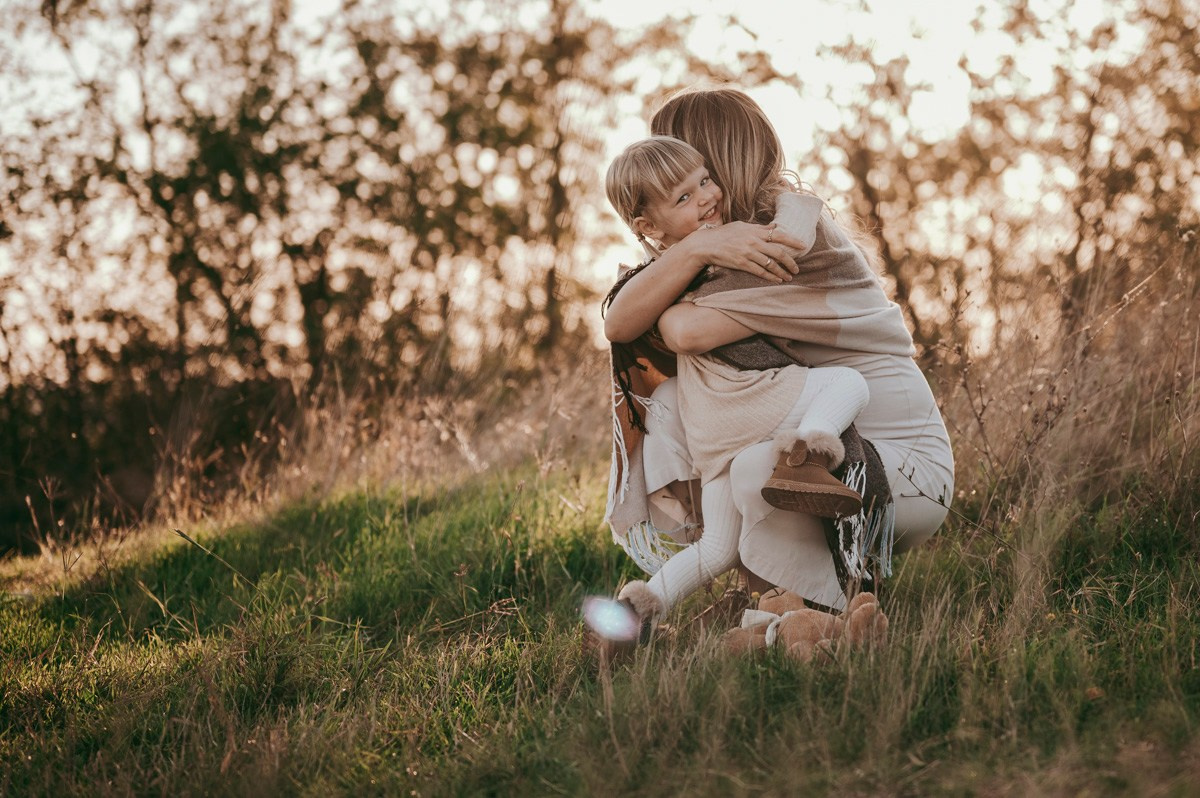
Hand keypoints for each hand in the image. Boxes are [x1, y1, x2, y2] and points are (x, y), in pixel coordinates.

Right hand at [681, 222, 803, 282]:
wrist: (705, 244)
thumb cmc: (723, 234)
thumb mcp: (741, 226)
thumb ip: (758, 228)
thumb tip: (774, 228)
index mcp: (755, 230)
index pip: (778, 234)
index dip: (793, 240)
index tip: (803, 246)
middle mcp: (753, 241)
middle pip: (778, 251)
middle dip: (790, 261)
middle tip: (797, 268)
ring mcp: (747, 253)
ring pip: (770, 263)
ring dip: (782, 271)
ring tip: (789, 277)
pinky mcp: (741, 263)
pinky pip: (760, 272)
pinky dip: (770, 276)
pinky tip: (777, 280)